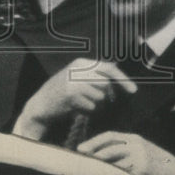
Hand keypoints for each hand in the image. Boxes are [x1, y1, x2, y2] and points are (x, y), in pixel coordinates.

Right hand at [14, 59, 136, 139]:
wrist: (40, 105)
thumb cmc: (62, 94)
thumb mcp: (77, 78)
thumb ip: (95, 75)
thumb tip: (117, 73)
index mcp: (81, 63)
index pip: (108, 68)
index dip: (123, 79)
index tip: (134, 91)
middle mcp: (77, 69)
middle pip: (106, 85)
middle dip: (104, 95)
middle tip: (91, 99)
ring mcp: (73, 81)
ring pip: (100, 97)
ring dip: (94, 104)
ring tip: (80, 103)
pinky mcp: (71, 95)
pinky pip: (91, 106)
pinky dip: (87, 111)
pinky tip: (74, 108)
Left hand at [77, 132, 174, 174]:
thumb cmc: (160, 166)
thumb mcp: (144, 152)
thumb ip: (127, 152)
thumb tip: (104, 158)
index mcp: (135, 139)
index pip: (110, 136)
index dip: (94, 141)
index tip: (82, 147)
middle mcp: (137, 145)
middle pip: (109, 145)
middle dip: (92, 150)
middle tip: (80, 155)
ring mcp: (140, 157)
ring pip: (113, 159)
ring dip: (99, 164)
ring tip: (89, 168)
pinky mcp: (142, 170)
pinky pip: (122, 173)